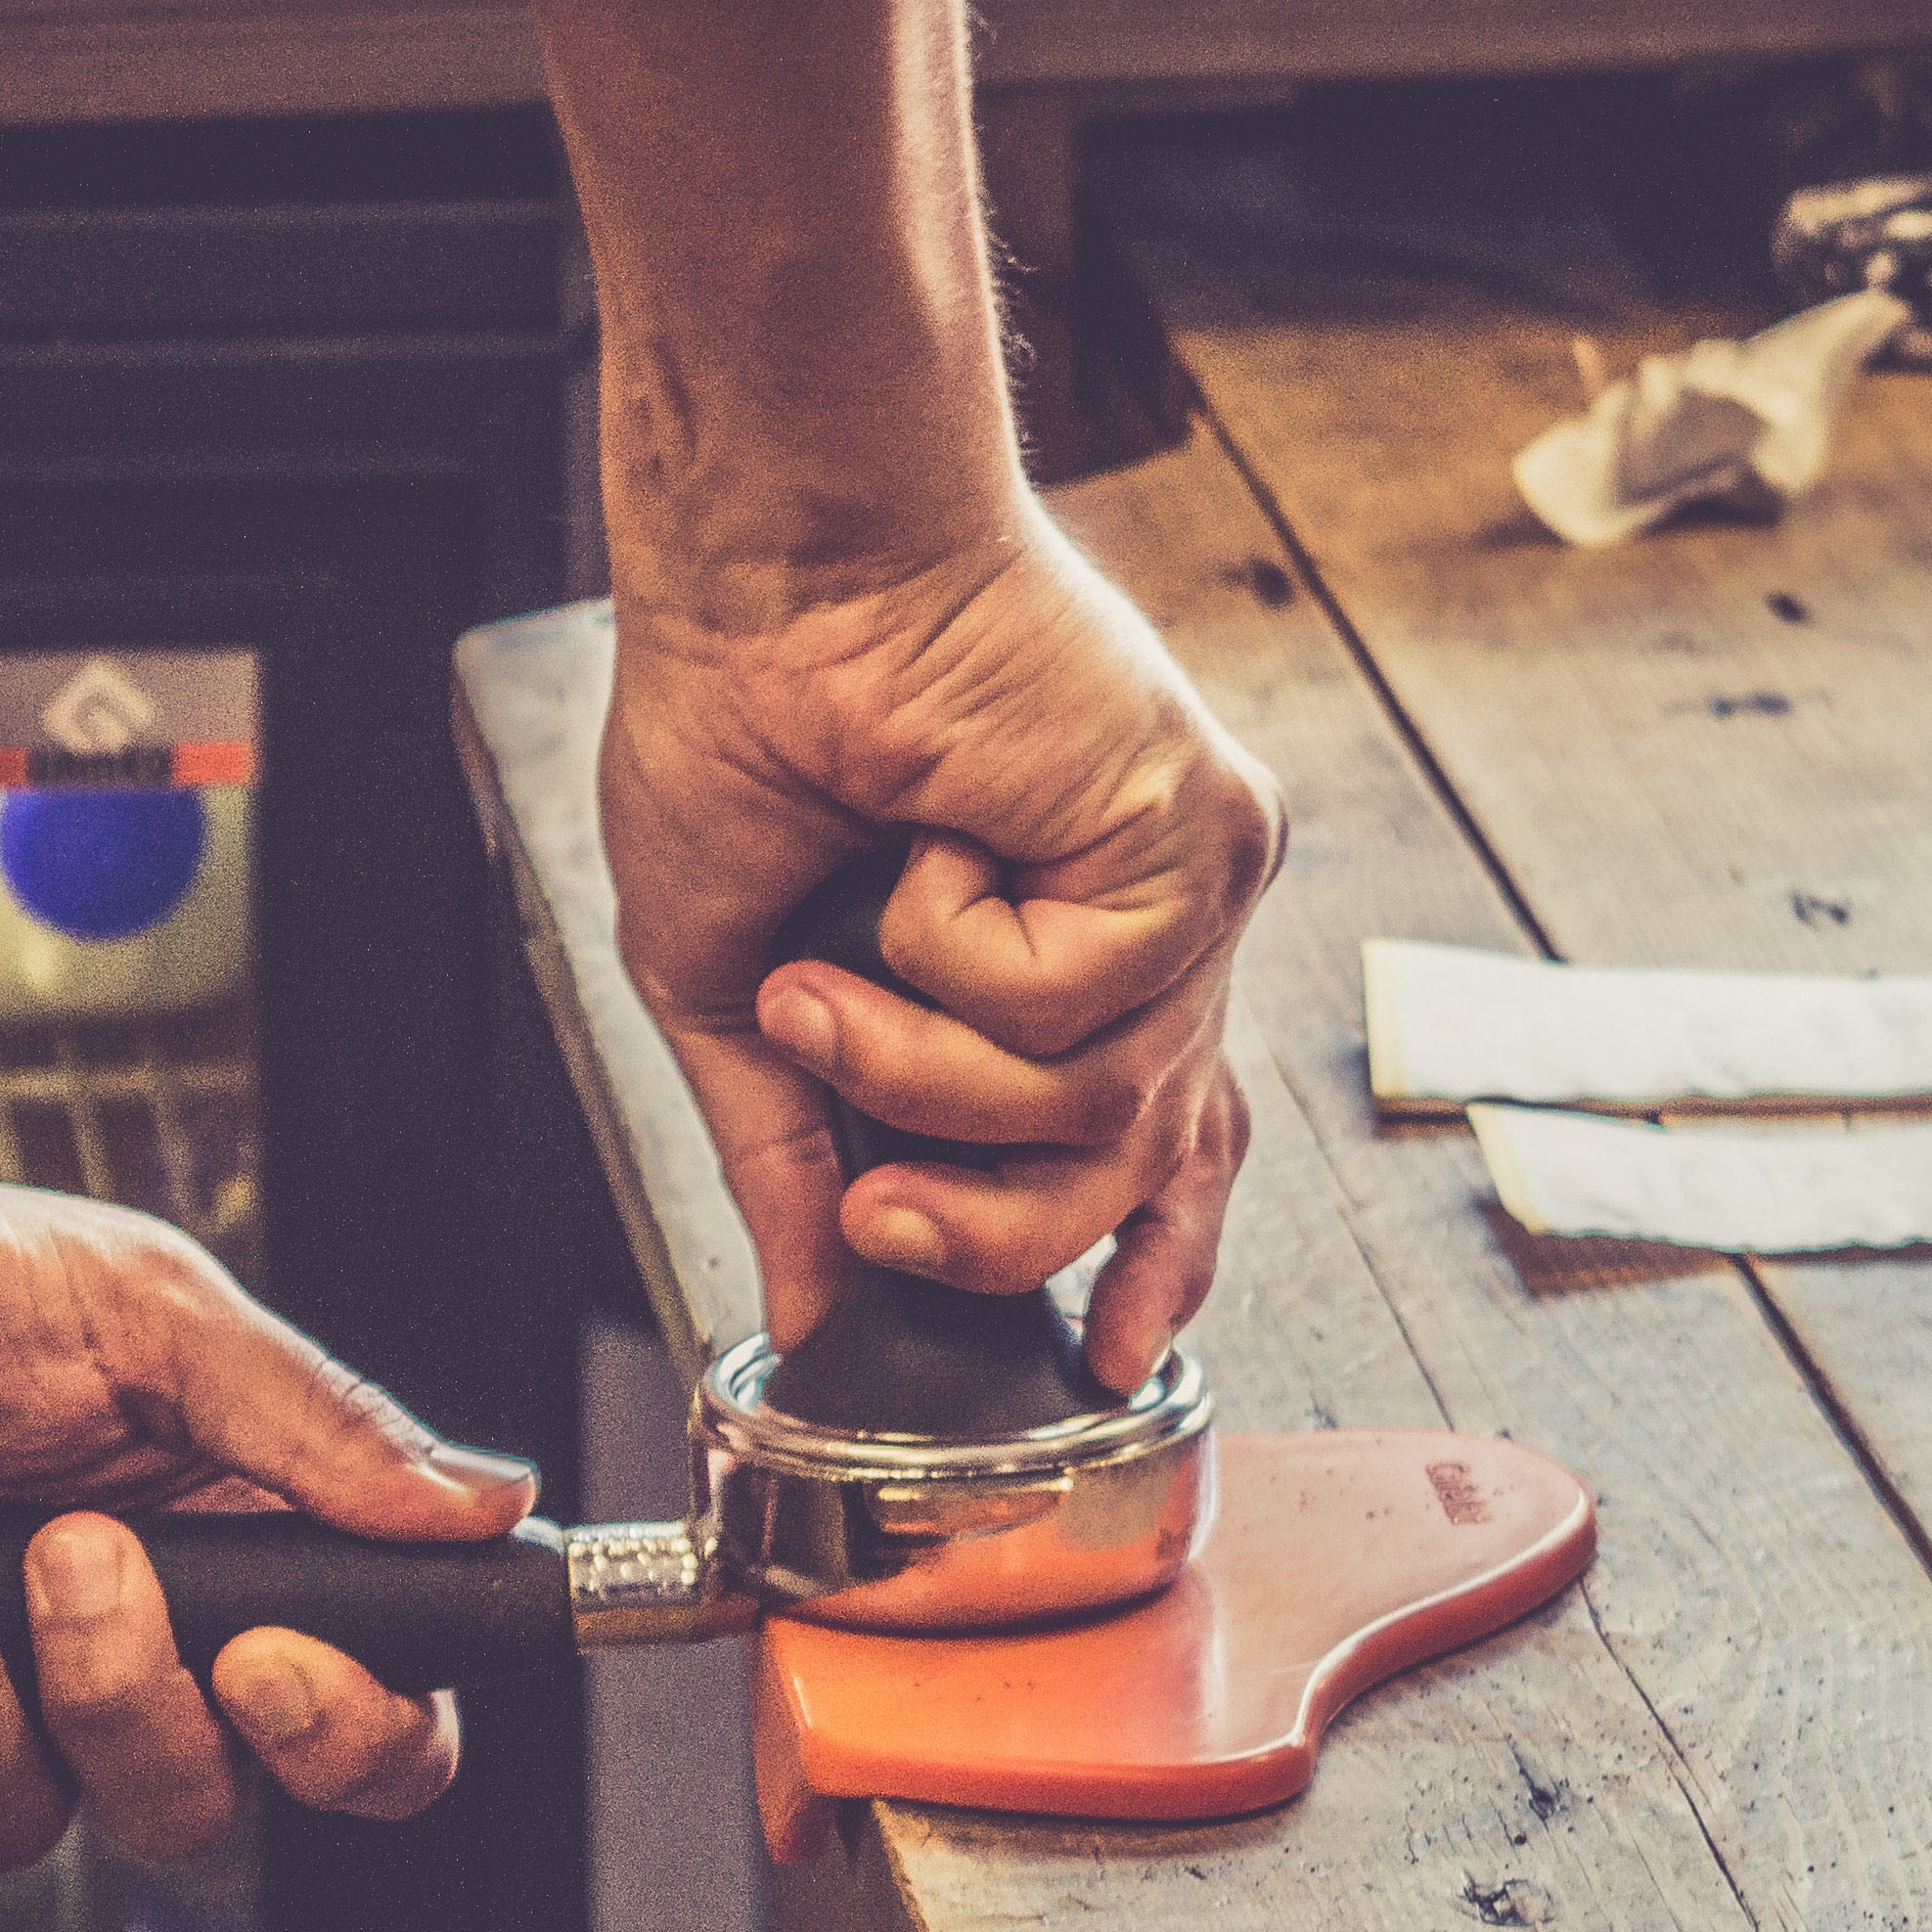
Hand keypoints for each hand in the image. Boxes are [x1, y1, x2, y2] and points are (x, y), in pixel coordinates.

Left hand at [0, 1171, 531, 1870]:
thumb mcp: (149, 1312)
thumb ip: (320, 1424)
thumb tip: (492, 1501)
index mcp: (266, 1543)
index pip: (388, 1710)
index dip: (362, 1730)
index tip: (270, 1661)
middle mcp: (173, 1646)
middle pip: (240, 1793)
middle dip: (153, 1699)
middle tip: (83, 1555)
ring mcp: (45, 1706)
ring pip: (103, 1814)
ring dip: (25, 1680)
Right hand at [600, 509, 1281, 1389]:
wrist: (776, 572)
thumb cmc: (744, 725)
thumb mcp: (731, 991)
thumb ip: (787, 1156)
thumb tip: (811, 1302)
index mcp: (1064, 970)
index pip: (1160, 1151)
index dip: (1152, 1261)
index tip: (1120, 1358)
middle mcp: (1144, 943)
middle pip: (1125, 1177)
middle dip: (984, 1232)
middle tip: (870, 1206)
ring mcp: (1181, 898)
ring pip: (1098, 1112)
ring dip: (926, 1070)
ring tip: (831, 977)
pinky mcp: (1201, 844)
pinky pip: (1088, 1003)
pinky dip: (964, 953)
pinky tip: (933, 849)